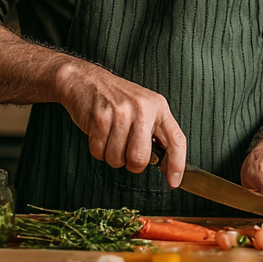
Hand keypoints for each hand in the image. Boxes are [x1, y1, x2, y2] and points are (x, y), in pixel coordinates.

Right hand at [55, 62, 188, 186]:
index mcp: (159, 107)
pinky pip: (99, 152)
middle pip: (140, 158)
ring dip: (112, 156)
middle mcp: (142, 109)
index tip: (174, 181)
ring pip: (117, 159)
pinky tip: (99, 134)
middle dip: (132, 164)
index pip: (176, 140)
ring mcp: (120, 113)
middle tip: (127, 153)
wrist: (86, 80)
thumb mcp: (144, 107)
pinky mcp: (99, 118)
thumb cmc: (117, 98)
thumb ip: (155, 132)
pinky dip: (97, 149)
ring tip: (111, 138)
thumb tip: (164, 164)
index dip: (177, 165)